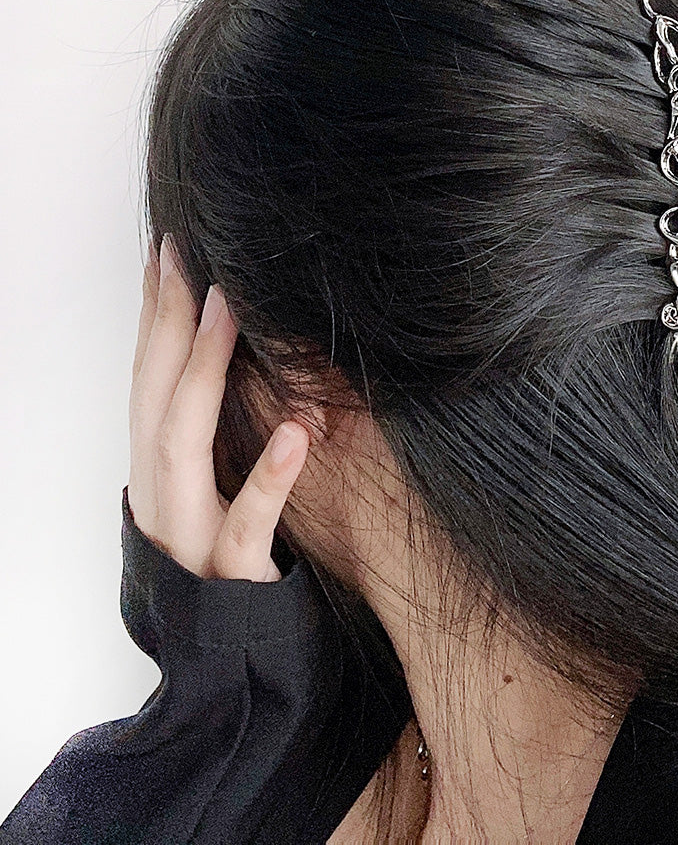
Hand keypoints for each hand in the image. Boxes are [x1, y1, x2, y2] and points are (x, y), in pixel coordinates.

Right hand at [127, 233, 311, 580]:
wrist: (232, 658)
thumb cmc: (230, 552)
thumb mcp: (217, 479)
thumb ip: (218, 422)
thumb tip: (235, 344)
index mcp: (157, 465)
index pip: (150, 375)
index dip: (153, 312)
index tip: (166, 250)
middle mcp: (159, 492)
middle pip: (155, 393)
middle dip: (166, 319)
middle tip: (184, 253)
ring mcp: (189, 533)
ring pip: (183, 444)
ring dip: (205, 370)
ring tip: (227, 308)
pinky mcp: (232, 572)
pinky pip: (246, 524)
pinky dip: (267, 478)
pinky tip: (295, 434)